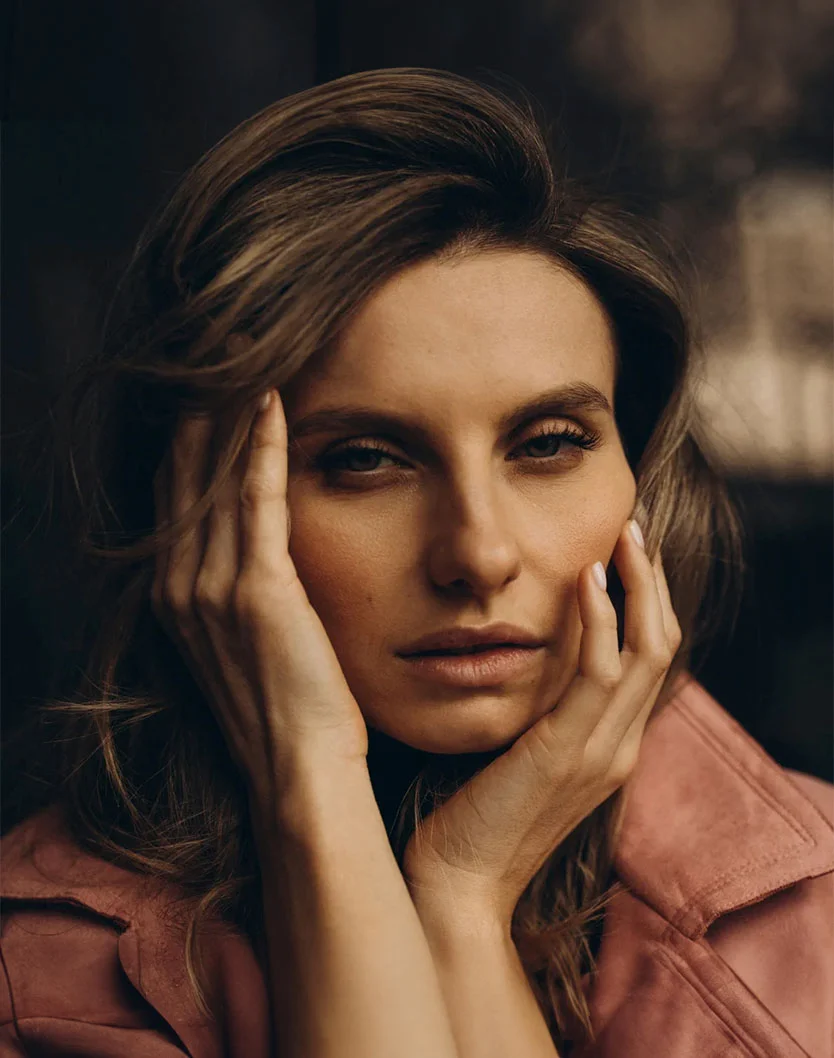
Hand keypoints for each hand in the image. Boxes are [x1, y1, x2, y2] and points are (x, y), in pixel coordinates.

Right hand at [152, 389, 368, 803]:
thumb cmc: (290, 710)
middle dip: (201, 413)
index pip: (178, 496)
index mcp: (176, 597)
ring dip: (229, 414)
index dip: (191, 441)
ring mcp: (210, 588)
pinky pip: (255, 498)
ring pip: (215, 477)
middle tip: (219, 352)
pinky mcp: (255, 590)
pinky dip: (261, 446)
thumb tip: (261, 550)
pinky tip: (272, 401)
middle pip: (185, 475)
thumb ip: (243, 590)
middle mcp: (180, 586)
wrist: (300, 770)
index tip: (210, 390)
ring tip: (244, 355)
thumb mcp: (249, 645)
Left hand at [402, 520, 680, 930]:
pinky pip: (600, 674)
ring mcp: (600, 753)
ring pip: (647, 653)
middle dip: (653, 584)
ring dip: (639, 588)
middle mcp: (618, 748)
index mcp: (609, 747)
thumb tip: (524, 656)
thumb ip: (537, 712)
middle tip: (633, 529)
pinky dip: (601, 620)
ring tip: (623, 537)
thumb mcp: (517, 754)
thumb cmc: (472, 816)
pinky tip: (587, 578)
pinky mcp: (566, 754)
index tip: (624, 554)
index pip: (649, 662)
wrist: (455, 886)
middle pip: (662, 648)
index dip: (646, 604)